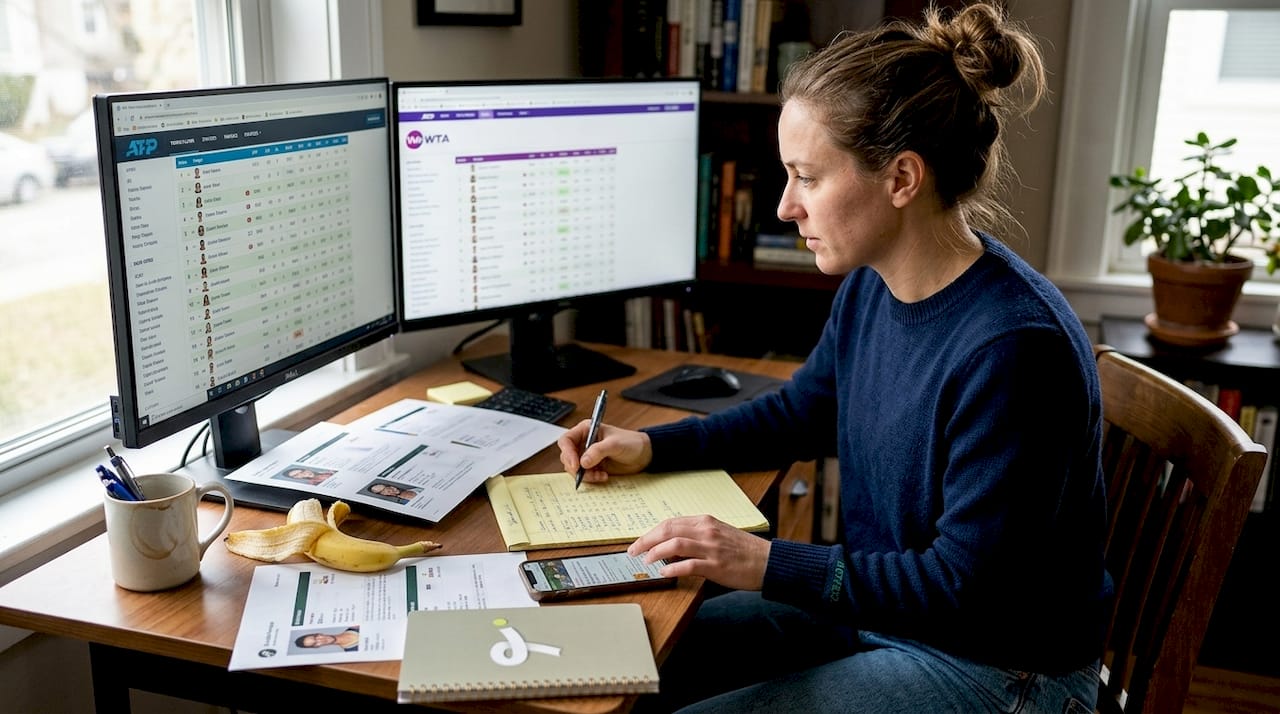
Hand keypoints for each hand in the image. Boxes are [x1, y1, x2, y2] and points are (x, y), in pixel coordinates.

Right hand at [556, 421, 651, 483]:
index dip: (567, 452)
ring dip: (585, 475)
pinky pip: (584, 475)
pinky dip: (591, 478)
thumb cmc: (630, 443)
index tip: (575, 464)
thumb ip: (598, 451)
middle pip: (567, 456)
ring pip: (574, 468)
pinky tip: (603, 476)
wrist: (642, 455)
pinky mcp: (592, 467)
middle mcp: (583, 442)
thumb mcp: (614, 444)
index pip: (567, 440)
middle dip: (575, 467)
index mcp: (586, 430)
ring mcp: (587, 456)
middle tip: (586, 473)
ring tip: (600, 475)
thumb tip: (583, 462)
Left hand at [628, 515, 770, 590]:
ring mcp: (711, 548)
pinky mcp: (716, 565)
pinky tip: (664, 571)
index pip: (670, 522)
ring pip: (675, 544)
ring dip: (655, 553)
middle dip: (646, 541)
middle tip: (633, 551)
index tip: (640, 542)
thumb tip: (671, 546)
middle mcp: (707, 531)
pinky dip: (672, 567)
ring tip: (645, 562)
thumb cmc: (744, 550)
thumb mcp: (719, 535)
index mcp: (706, 521)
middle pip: (668, 530)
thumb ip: (697, 536)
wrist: (768, 561)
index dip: (651, 532)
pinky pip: (688, 564)